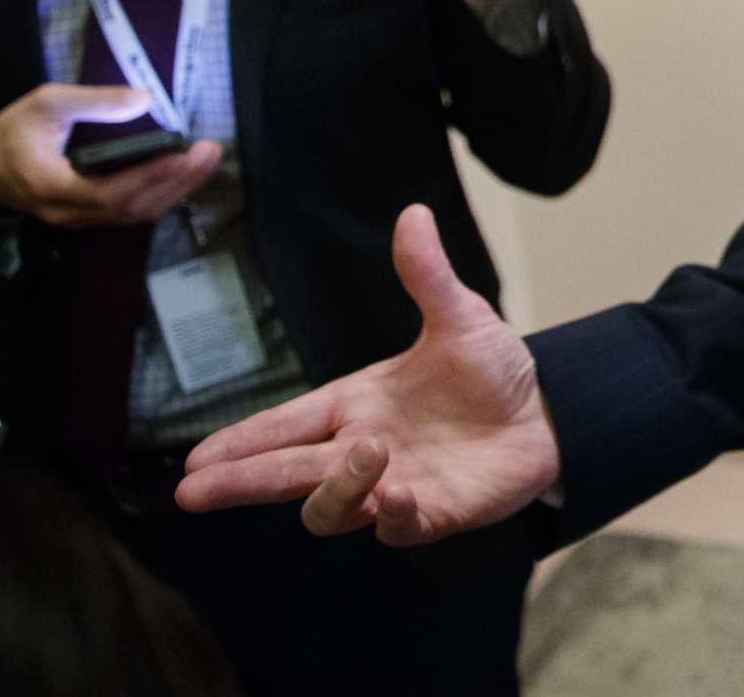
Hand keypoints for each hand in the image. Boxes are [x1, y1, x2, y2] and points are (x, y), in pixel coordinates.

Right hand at [0, 84, 220, 226]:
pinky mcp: (87, 216)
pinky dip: (160, 194)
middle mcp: (68, 211)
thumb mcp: (45, 104)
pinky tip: (183, 176)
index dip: (150, 176)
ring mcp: (78, 219)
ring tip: (207, 161)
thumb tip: (146, 99)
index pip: (110, 191)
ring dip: (175, 189)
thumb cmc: (13, 132)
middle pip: (131, 206)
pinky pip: (129, 212)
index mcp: (52, 186)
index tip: (185, 153)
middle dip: (176, 181)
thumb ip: (94, 101)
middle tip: (211, 152)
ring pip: (134, 213)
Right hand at [175, 204, 559, 542]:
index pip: (284, 426)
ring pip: (332, 508)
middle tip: (193, 492)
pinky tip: (399, 497)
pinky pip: (397, 530)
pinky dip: (394, 518)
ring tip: (365, 456)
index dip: (240, 443)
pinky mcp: (431, 515)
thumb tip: (413, 213)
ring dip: (336, 490)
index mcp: (356, 405)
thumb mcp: (460, 317)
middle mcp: (362, 451)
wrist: (550, 413)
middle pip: (285, 474)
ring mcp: (393, 487)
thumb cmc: (492, 370)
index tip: (195, 461)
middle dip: (239, 482)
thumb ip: (428, 275)